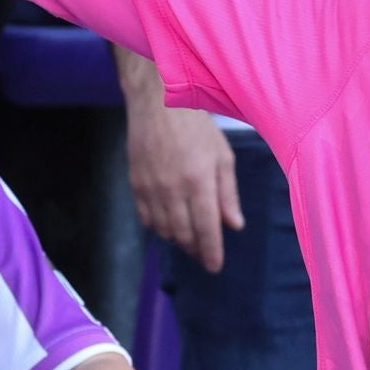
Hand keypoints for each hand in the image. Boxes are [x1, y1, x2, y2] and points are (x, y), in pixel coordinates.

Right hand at [127, 91, 244, 272]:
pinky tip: (168, 224)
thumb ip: (228, 194)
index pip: (206, 228)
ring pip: (164, 230)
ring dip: (178, 240)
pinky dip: (158, 228)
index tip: (215, 266)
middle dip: (195, 249)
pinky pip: (146, 218)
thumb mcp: (222, 156)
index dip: (211, 252)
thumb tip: (234, 225)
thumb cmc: (196, 126)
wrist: (158, 102)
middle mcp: (172, 189)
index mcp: (198, 181)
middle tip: (203, 254)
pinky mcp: (135, 184)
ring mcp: (151, 188)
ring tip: (189, 240)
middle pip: (183, 234)